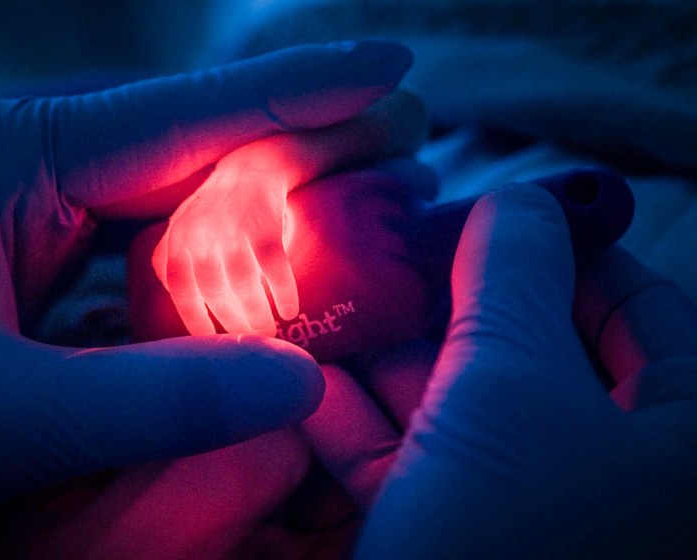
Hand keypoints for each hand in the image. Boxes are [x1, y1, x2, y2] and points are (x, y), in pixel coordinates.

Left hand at [0, 39, 413, 553]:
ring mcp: (38, 214)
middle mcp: (25, 168)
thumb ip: (150, 402)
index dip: (299, 91)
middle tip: (407, 147)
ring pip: (181, 199)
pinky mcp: (48, 265)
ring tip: (365, 204)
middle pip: (194, 145)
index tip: (392, 69)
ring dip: (271, 206)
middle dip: (304, 144)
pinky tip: (281, 272)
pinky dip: (224, 266)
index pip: (179, 116)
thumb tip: (301, 383)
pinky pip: (156, 254)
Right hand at [301, 185, 696, 556]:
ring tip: (337, 308)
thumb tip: (517, 199)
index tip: (483, 212)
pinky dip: (363, 425)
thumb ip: (516, 273)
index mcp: (683, 439)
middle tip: (391, 258)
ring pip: (465, 410)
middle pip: (539, 353)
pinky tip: (311, 383)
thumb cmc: (509, 541)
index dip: (559, 246)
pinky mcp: (459, 543)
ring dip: (395, 362)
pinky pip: (417, 466)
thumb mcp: (512, 385)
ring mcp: (533, 514)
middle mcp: (619, 477)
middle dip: (453, 304)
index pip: (638, 304)